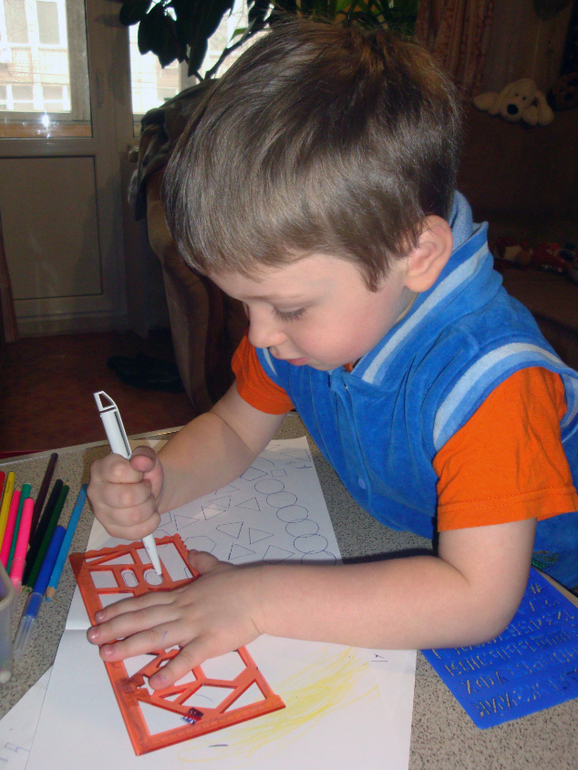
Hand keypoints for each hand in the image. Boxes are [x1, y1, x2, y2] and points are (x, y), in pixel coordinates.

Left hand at [86, 550, 264, 688]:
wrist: (261, 594)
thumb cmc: (242, 583)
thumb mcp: (219, 568)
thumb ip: (203, 562)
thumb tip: (194, 553)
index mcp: (183, 595)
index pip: (146, 602)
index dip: (122, 608)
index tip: (101, 614)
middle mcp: (182, 610)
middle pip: (142, 618)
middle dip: (115, 627)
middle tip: (92, 636)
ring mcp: (193, 626)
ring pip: (155, 636)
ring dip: (129, 646)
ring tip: (107, 655)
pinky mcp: (208, 643)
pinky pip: (186, 659)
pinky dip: (170, 671)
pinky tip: (153, 683)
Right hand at [87, 446, 163, 539]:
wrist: (152, 490)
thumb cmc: (144, 473)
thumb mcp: (148, 458)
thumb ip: (145, 455)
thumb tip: (140, 461)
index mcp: (100, 469)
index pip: (118, 471)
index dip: (136, 473)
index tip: (140, 473)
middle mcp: (95, 492)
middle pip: (125, 497)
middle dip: (145, 492)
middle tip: (146, 488)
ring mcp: (101, 514)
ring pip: (133, 516)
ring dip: (149, 507)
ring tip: (148, 500)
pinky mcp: (112, 530)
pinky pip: (137, 532)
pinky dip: (152, 522)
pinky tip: (150, 513)